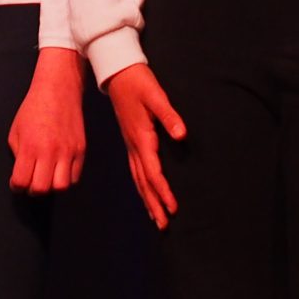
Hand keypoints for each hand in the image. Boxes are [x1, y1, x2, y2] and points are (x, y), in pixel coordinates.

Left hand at [9, 48, 87, 194]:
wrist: (58, 90)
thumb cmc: (33, 109)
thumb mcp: (15, 131)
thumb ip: (18, 155)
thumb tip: (24, 174)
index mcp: (29, 147)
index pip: (21, 182)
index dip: (17, 186)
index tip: (18, 181)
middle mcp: (49, 152)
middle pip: (41, 189)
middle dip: (33, 189)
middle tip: (32, 180)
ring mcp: (68, 152)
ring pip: (61, 187)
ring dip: (52, 186)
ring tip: (47, 176)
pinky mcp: (81, 150)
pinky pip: (75, 177)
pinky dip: (66, 178)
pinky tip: (59, 169)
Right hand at [103, 64, 185, 229]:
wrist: (117, 72)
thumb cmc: (139, 82)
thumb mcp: (156, 95)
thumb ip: (169, 115)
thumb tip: (181, 135)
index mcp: (142, 137)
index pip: (153, 172)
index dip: (163, 192)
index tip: (173, 209)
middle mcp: (134, 145)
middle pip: (144, 182)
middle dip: (154, 205)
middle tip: (164, 225)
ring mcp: (130, 145)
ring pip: (138, 179)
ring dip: (147, 199)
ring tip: (156, 218)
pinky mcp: (130, 141)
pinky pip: (135, 170)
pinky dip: (141, 186)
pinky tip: (145, 193)